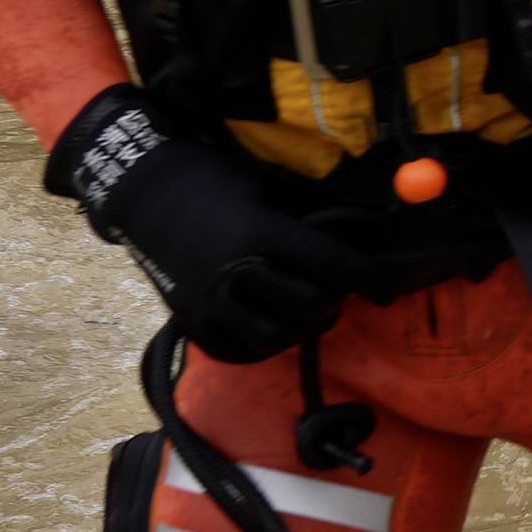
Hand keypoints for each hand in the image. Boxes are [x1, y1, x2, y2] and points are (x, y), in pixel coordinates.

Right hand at [46, 86, 378, 362]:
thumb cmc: (214, 180)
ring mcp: (210, 302)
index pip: (336, 266)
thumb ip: (314, 215)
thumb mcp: (270, 187)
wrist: (142, 189)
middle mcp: (237, 273)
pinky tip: (273, 323)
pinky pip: (241, 352)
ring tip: (305, 307)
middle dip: (335, 299)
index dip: (373, 279)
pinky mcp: (190, 320)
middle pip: (313, 306)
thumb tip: (370, 229)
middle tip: (335, 287)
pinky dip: (266, 344)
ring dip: (304, 326)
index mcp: (263, 234)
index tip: (390, 287)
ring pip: (280, 338)